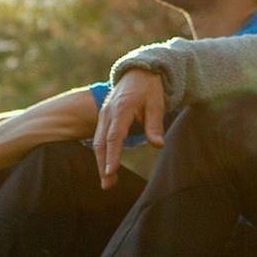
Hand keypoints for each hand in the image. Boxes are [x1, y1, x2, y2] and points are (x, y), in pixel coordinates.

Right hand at [91, 69, 164, 188]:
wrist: (138, 71)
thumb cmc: (150, 88)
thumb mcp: (157, 104)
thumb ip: (155, 125)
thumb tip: (158, 146)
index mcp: (121, 108)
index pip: (114, 136)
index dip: (112, 155)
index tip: (111, 172)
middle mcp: (108, 112)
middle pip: (101, 143)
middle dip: (103, 165)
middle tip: (107, 185)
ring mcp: (104, 114)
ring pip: (98, 142)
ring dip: (101, 162)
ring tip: (107, 183)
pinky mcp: (104, 118)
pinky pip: (100, 138)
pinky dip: (102, 154)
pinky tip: (107, 168)